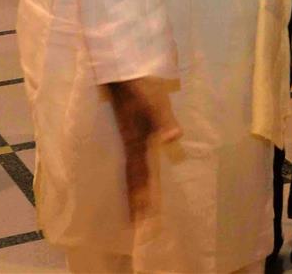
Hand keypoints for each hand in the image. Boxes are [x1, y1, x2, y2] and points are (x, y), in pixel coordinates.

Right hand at [107, 77, 181, 220]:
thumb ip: (164, 119)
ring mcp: (128, 135)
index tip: (143, 218)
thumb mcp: (155, 100)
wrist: (117, 67)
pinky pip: (132, 156)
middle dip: (138, 199)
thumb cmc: (139, 83)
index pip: (138, 174)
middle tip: (142, 223)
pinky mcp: (129, 128)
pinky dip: (135, 171)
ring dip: (135, 187)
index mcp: (135, 140)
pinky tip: (137, 174)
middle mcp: (129, 142)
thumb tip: (174, 139)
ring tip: (139, 207)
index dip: (141, 195)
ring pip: (132, 167)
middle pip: (133, 175)